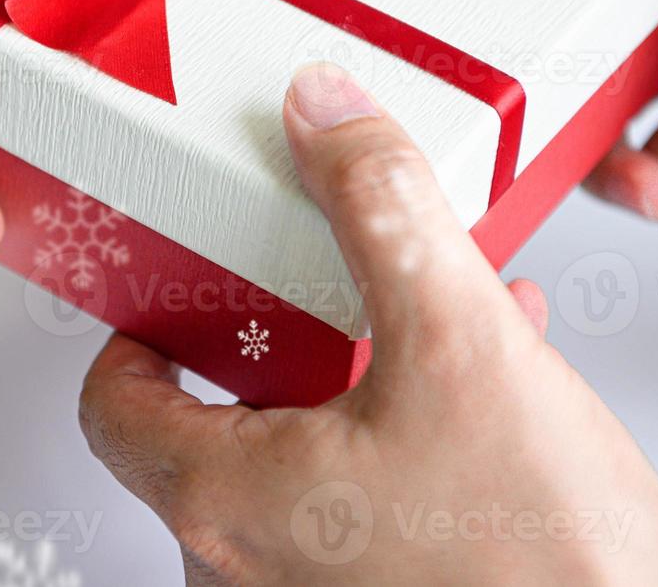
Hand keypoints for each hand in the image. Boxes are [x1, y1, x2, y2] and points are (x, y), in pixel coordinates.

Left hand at [79, 63, 657, 585]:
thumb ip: (382, 213)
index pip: (113, 403)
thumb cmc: (544, 574)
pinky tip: (491, 393)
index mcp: (228, 500)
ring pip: (301, 462)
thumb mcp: (461, 345)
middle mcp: (247, 568)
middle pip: (214, 423)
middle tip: (319, 293)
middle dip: (283, 340)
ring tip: (433, 327)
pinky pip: (359, 508)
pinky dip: (403, 438)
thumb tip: (324, 117)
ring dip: (358, 381)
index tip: (176, 293)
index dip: (140, 332)